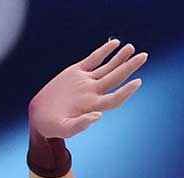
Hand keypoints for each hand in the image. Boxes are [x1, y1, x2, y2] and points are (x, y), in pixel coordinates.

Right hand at [29, 38, 147, 139]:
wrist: (39, 116)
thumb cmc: (52, 126)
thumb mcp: (63, 129)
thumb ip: (80, 125)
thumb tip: (98, 115)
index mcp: (92, 106)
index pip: (115, 98)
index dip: (126, 92)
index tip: (138, 82)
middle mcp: (93, 92)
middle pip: (116, 78)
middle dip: (130, 67)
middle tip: (144, 56)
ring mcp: (86, 81)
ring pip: (107, 67)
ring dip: (120, 58)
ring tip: (132, 48)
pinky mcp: (76, 72)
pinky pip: (93, 59)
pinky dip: (104, 51)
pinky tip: (115, 43)